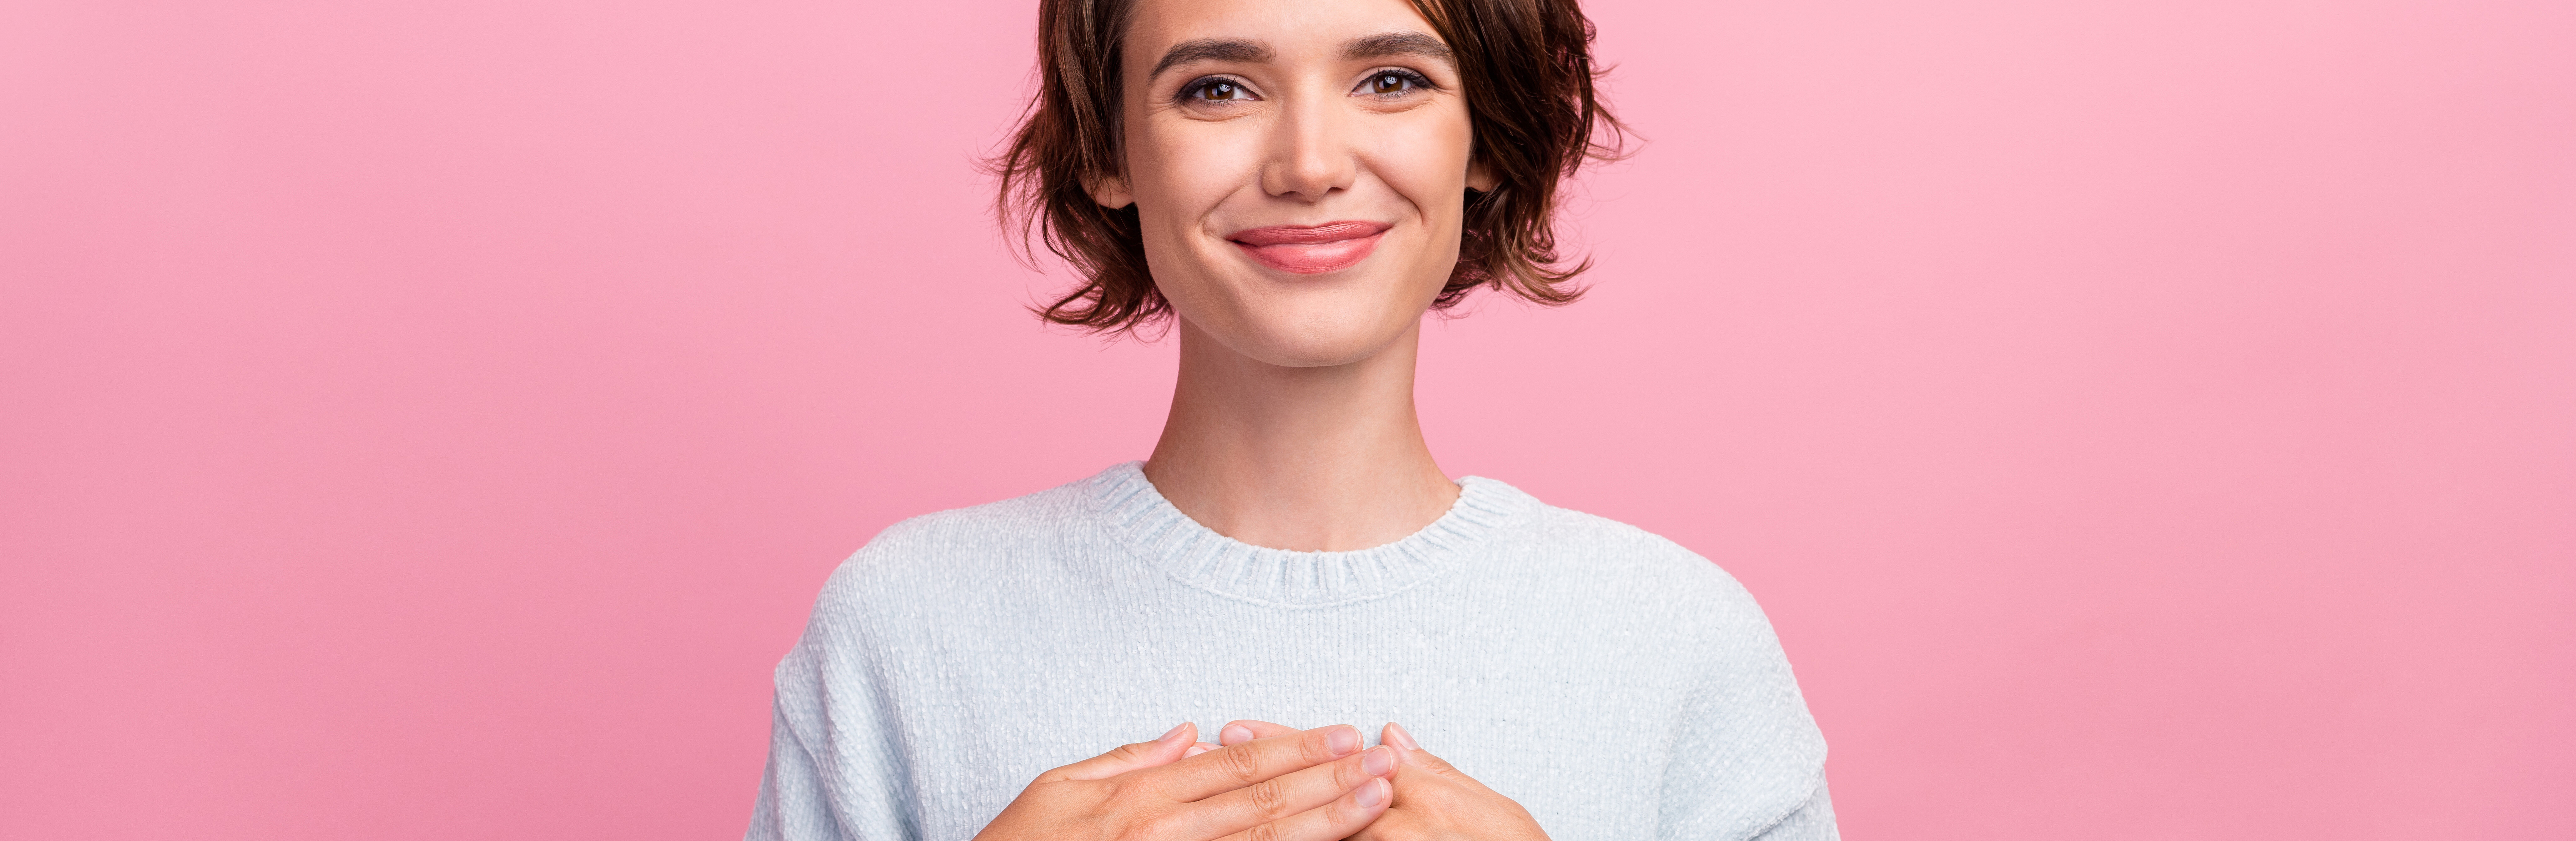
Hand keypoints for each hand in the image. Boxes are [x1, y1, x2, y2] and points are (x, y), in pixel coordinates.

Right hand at [972, 721, 1398, 840]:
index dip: (1297, 750)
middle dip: (1332, 782)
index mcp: (1140, 799)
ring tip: (1379, 801)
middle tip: (1389, 763)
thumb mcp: (1055, 790)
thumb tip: (1187, 732)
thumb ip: (1125, 760)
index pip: (1235, 766)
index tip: (1347, 736)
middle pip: (1264, 804)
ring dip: (1329, 823)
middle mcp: (1164, 834)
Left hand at [1216, 721, 1548, 840]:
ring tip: (1198, 804)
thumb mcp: (1486, 808)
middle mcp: (1388, 825)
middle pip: (1304, 797)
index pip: (1334, 762)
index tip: (1236, 729)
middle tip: (1199, 751)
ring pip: (1305, 833)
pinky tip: (1248, 838)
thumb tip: (1391, 736)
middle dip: (1250, 774)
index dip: (1280, 744)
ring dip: (1251, 818)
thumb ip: (1435, 771)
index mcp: (1412, 794)